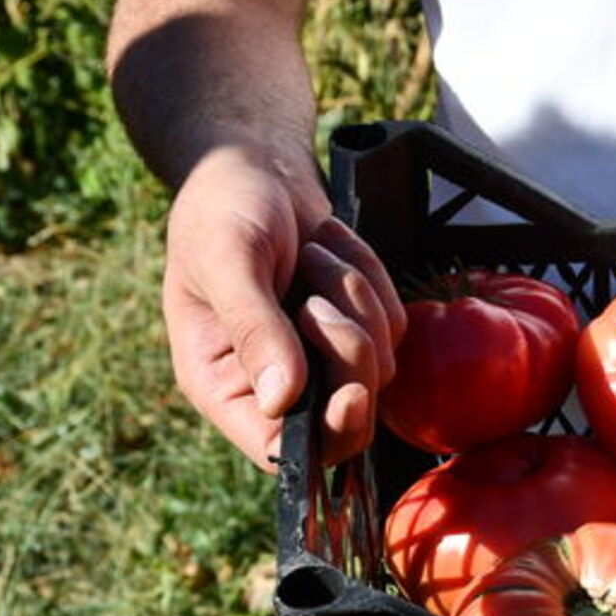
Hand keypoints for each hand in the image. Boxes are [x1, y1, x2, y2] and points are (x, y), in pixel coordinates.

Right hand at [162, 147, 405, 470]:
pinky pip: (393, 326)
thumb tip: (281, 399)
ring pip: (377, 366)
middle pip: (345, 420)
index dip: (323, 435)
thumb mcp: (228, 259)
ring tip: (309, 256)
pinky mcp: (356, 328)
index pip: (278, 450)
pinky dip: (370, 281)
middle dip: (348, 355)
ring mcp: (320, 359)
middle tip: (317, 301)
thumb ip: (254, 327)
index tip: (350, 395)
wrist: (255, 165)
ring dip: (354, 302)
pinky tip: (329, 248)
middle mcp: (272, 384)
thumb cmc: (223, 208)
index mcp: (222, 383)